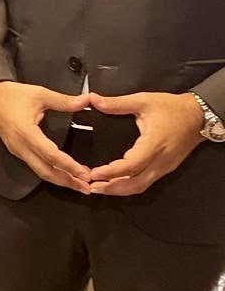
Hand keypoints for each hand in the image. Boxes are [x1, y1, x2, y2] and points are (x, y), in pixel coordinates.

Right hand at [0, 81, 93, 192]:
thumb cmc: (11, 95)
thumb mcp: (40, 94)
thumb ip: (64, 101)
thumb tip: (86, 101)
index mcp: (26, 132)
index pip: (50, 155)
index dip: (69, 166)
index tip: (85, 173)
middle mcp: (20, 145)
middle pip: (45, 171)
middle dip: (67, 181)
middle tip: (86, 187)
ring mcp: (17, 150)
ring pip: (40, 171)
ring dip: (60, 179)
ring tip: (78, 183)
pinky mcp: (16, 151)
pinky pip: (35, 166)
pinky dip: (50, 172)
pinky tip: (61, 172)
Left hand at [86, 91, 205, 195]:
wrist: (198, 115)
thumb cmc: (173, 108)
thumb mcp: (143, 101)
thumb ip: (117, 103)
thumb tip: (94, 100)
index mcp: (154, 144)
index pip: (131, 166)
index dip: (111, 172)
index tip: (94, 173)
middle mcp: (161, 160)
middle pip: (135, 184)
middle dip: (112, 188)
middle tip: (91, 186)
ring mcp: (165, 167)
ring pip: (141, 186)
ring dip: (120, 189)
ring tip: (100, 187)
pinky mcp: (166, 168)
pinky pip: (147, 182)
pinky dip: (130, 185)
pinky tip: (117, 182)